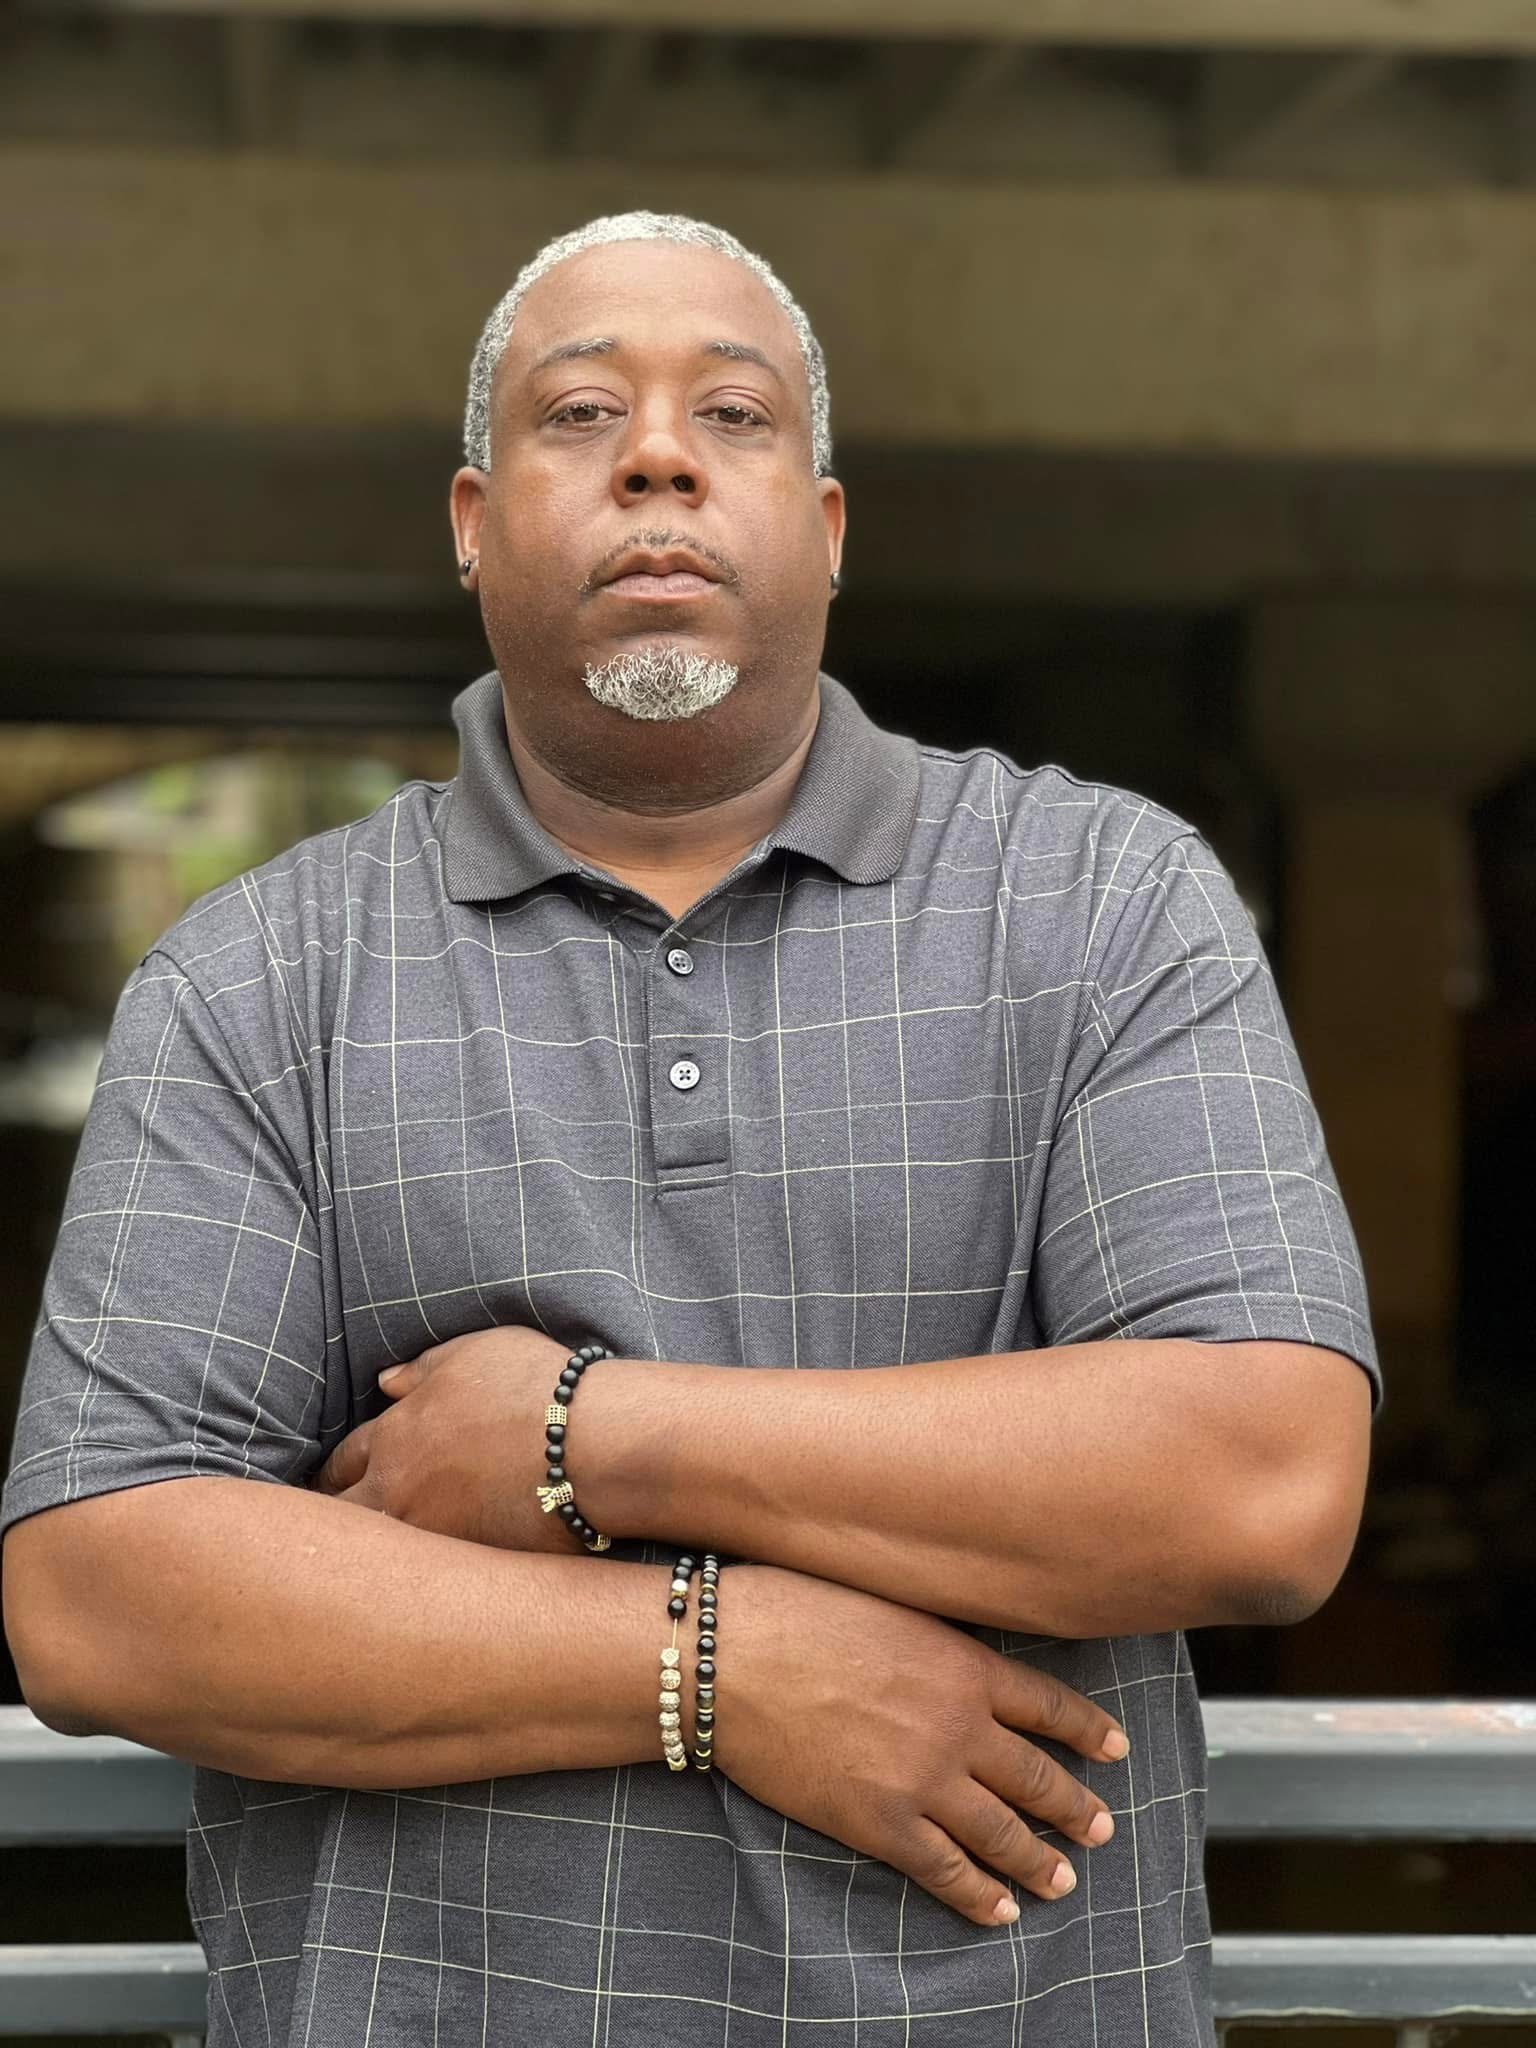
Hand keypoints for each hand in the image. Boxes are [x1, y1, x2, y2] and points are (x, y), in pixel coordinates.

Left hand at [310, 1327, 585, 1552]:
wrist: (588, 1439)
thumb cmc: (531, 1384)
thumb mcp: (470, 1354)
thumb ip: (421, 1369)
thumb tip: (385, 1383)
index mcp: (396, 1436)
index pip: (342, 1461)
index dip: (334, 1472)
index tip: (332, 1482)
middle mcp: (401, 1491)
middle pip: (343, 1519)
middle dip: (335, 1522)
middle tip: (334, 1533)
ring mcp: (434, 1535)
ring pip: (381, 1555)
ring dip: (376, 1554)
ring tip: (373, 1563)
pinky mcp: (470, 1563)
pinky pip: (431, 1575)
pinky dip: (424, 1574)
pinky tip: (428, 1575)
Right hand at [717, 1565, 1125, 1925]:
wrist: (733, 1658)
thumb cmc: (799, 1613)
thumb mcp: (892, 1609)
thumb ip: (939, 1644)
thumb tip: (964, 1666)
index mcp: (964, 1666)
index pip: (1048, 1704)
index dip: (1087, 1731)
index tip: (1114, 1749)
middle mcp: (958, 1726)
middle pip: (1037, 1777)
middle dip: (1075, 1806)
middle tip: (1100, 1827)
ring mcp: (923, 1780)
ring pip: (1004, 1833)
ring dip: (1039, 1860)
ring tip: (1063, 1879)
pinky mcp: (881, 1824)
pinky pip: (946, 1870)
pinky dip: (980, 1894)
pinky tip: (1000, 1909)